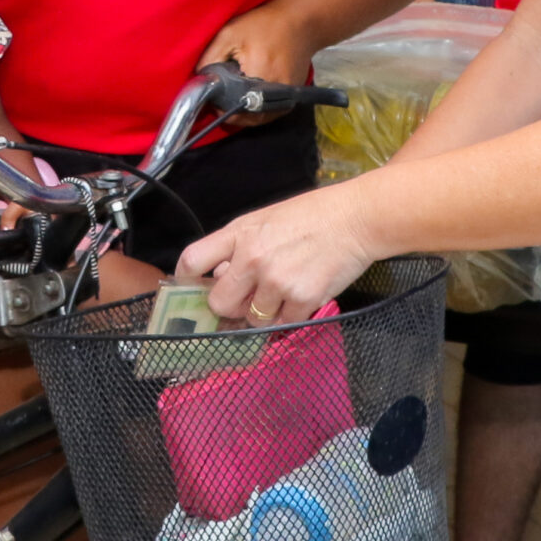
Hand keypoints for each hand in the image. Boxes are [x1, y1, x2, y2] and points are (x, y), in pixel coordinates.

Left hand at [178, 186, 378, 323]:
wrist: (356, 219)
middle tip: (245, 299)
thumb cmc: (312, 216)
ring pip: (253, 319)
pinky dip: (291, 316)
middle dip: (229, 306)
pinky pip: (284, 323)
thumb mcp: (264, 220)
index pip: (192, 260)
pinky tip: (302, 295)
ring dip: (264, 313)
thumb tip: (218, 276)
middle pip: (218, 303)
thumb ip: (237, 246)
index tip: (190, 289)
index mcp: (239, 234)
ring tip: (283, 292)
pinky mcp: (302, 299)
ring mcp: (277, 281)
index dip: (185, 279)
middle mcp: (252, 258)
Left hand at [198, 2, 320, 122]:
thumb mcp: (230, 34)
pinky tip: (249, 97)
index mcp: (259, 76)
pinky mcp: (292, 97)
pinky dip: (258, 109)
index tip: (213, 99)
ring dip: (245, 113)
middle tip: (222, 99)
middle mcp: (276, 91)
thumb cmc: (264, 25)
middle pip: (247, 118)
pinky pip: (271, 112)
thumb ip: (210, 58)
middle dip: (231, 112)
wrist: (301, 22)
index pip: (234, 107)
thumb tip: (199, 81)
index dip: (220, 106)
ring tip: (234, 98)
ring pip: (260, 118)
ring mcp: (288, 97)